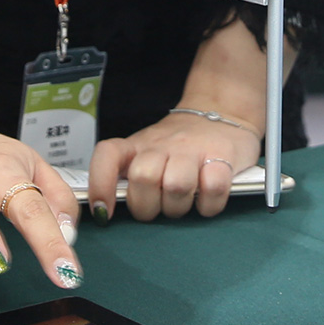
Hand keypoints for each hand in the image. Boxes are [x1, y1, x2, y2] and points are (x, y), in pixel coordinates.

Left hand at [88, 109, 262, 221]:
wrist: (220, 111)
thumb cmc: (179, 145)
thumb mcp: (148, 152)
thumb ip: (130, 176)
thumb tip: (107, 211)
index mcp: (137, 145)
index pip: (107, 154)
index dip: (100, 184)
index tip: (103, 213)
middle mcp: (161, 144)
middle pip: (143, 177)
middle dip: (147, 206)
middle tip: (158, 208)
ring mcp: (192, 149)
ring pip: (176, 185)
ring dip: (178, 207)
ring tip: (184, 203)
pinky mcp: (222, 156)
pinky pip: (212, 189)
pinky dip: (208, 205)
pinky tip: (207, 201)